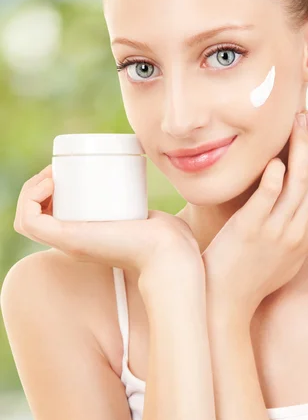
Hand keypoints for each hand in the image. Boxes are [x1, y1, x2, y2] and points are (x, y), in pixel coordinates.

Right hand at [13, 164, 201, 278]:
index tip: (65, 171)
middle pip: (35, 214)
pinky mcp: (68, 239)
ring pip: (26, 217)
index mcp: (86, 237)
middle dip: (38, 185)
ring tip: (53, 173)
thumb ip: (146, 205)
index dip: (49, 192)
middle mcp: (72, 242)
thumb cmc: (167, 236)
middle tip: (57, 168)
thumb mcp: (146, 213)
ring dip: (31, 190)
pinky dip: (30, 199)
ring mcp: (68, 242)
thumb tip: (147, 185)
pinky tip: (49, 183)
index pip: (51, 216)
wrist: (170, 251)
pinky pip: (27, 221)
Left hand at [202, 111, 307, 321]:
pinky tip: (272, 159)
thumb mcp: (287, 254)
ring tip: (292, 124)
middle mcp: (300, 232)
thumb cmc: (251, 274)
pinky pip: (268, 196)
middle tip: (304, 116)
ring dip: (298, 147)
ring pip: (299, 180)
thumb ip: (297, 226)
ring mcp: (277, 231)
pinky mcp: (251, 230)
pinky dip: (273, 175)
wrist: (226, 300)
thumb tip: (297, 198)